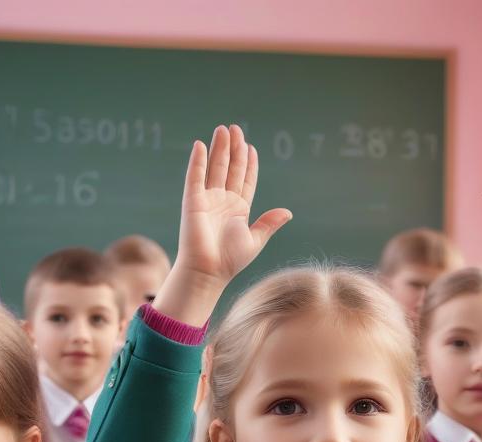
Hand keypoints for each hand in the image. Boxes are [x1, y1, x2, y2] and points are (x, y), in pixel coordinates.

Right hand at [153, 124, 291, 325]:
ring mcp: (207, 199)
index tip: (251, 147)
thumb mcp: (255, 240)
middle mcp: (223, 202)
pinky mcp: (192, 201)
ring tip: (224, 129)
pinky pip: (195, 177)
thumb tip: (288, 212)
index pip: (245, 180)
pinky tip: (201, 146)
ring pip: (215, 168)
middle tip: (237, 129)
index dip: (248, 163)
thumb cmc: (231, 260)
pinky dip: (198, 161)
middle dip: (234, 149)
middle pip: (230, 169)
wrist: (208, 271)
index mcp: (239, 210)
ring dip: (219, 148)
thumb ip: (269, 223)